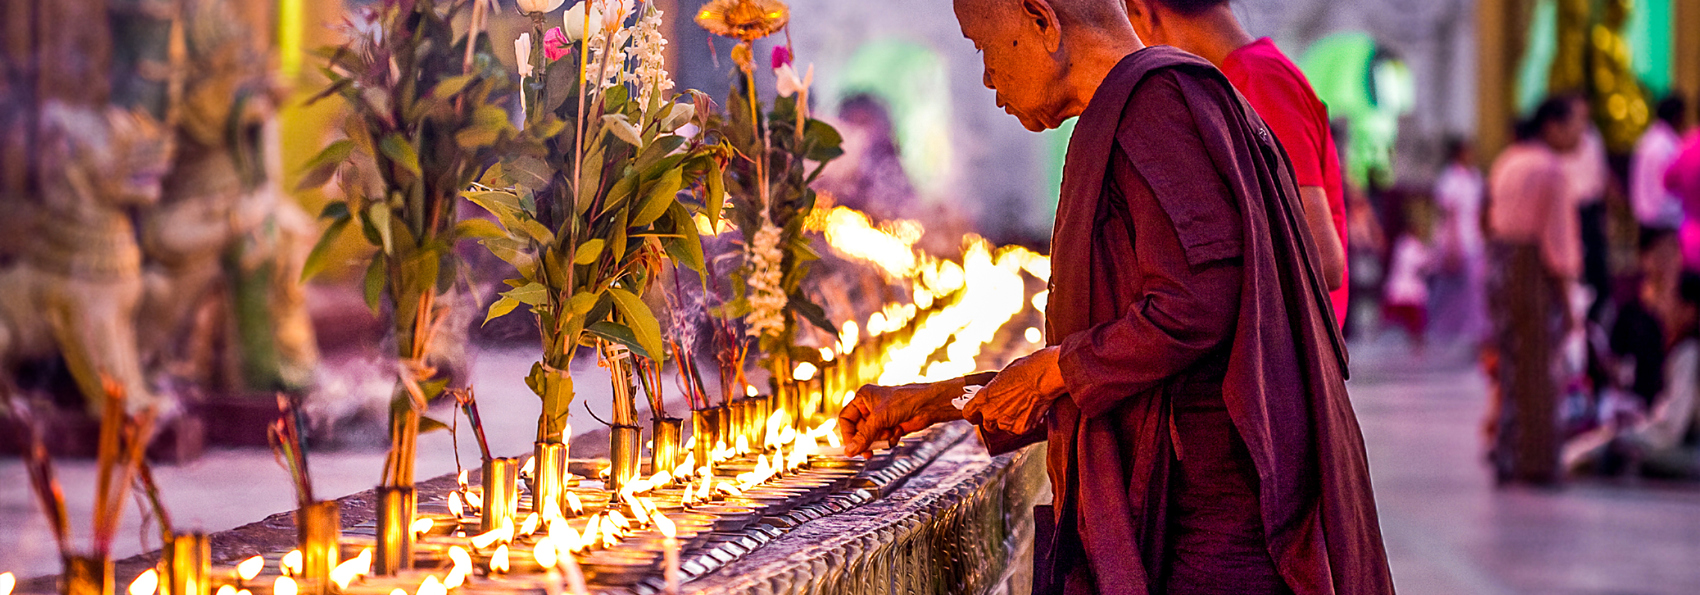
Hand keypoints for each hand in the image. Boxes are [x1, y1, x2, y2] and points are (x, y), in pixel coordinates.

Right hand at [837, 378, 965, 457]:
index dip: (847, 434)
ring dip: (880, 439)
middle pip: (858, 431)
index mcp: (862, 398)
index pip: (846, 419)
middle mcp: (870, 407)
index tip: (852, 447)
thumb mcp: (880, 419)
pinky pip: (883, 440)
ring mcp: (881, 418)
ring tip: (889, 434)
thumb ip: (864, 437)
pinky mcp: (890, 426)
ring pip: (871, 437)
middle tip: (868, 452)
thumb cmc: (904, 401)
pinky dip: (890, 439)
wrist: (927, 405)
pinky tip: (898, 431)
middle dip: (866, 440)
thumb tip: (849, 451)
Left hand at [963, 347, 1065, 435]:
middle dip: (995, 420)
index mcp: (982, 398)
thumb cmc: (1024, 370)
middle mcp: (991, 413)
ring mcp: (1005, 423)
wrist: (1044, 375)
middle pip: (987, 425)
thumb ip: (993, 392)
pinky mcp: (1020, 429)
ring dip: (1009, 422)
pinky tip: (1030, 411)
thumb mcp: (1001, 378)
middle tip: (1007, 410)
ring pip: (1003, 429)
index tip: (979, 415)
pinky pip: (1018, 430)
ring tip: (1021, 408)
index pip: (968, 414)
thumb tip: (994, 397)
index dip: (974, 415)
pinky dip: (1024, 424)